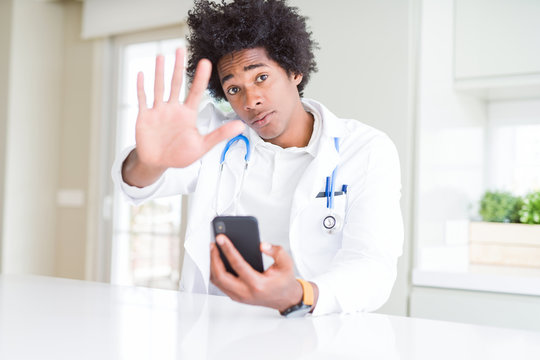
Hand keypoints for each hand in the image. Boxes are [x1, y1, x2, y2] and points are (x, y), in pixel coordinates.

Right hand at [124, 48, 244, 185]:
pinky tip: (141, 74)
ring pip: (159, 87)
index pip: (195, 92)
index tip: (206, 62)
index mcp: (188, 114)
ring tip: (160, 56)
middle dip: (178, 67)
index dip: (200, 78)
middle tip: (181, 49)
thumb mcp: (202, 146)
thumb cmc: (180, 155)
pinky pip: (142, 99)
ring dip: (159, 73)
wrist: (159, 163)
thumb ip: (220, 134)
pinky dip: (141, 87)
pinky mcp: (145, 117)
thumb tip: (241, 126)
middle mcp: (173, 109)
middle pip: (176, 84)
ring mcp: (158, 111)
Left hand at [210, 235, 316, 311]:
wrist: (285, 299)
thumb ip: (276, 251)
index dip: (228, 249)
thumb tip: (261, 245)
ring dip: (213, 265)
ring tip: (213, 250)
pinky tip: (217, 260)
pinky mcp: (236, 296)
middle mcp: (246, 292)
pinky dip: (216, 271)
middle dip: (214, 258)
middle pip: (221, 276)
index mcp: (257, 284)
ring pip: (217, 281)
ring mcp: (239, 296)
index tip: (221, 238)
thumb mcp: (286, 263)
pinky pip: (220, 284)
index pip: (238, 264)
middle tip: (214, 244)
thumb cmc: (284, 282)